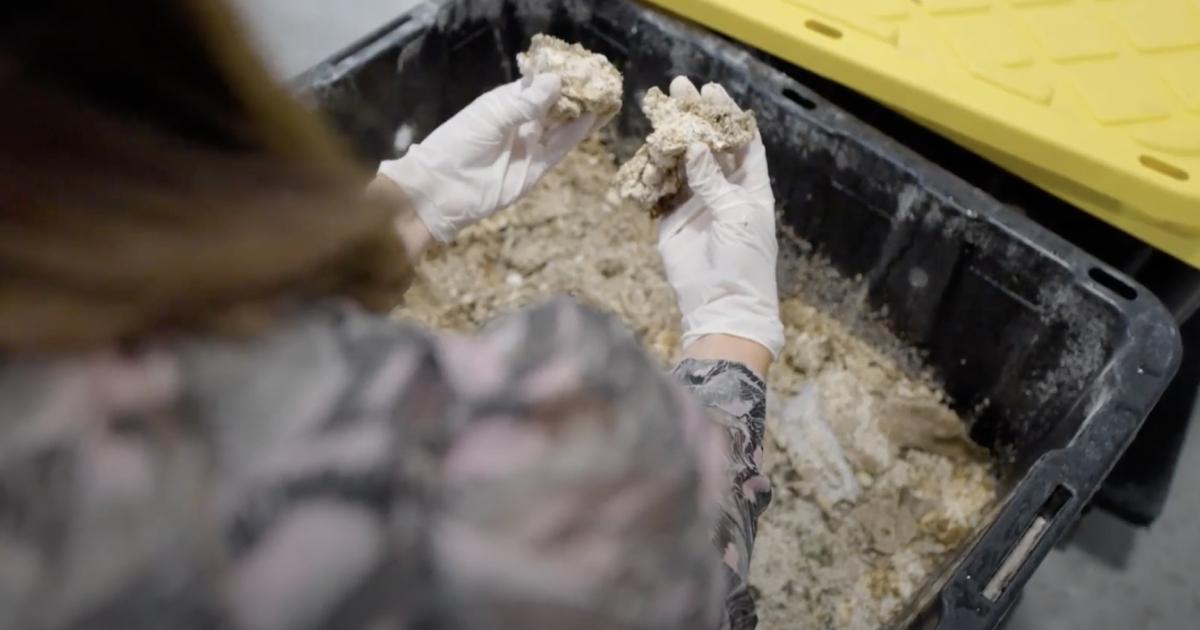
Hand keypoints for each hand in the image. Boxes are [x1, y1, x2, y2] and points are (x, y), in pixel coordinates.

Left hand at [378, 74, 605, 241]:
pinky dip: (576, 135)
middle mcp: (519, 124)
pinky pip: (559, 150)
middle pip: (552, 107)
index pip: (535, 87)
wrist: (442, 191)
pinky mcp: (535, 170)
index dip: (556, 78)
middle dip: (574, 96)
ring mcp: (529, 147)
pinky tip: (592, 120)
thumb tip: (556, 82)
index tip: (578, 68)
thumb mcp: (490, 117)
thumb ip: (525, 103)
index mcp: (503, 105)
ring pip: (561, 128)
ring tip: (604, 99)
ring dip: (581, 114)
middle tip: (599, 83)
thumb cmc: (457, 145)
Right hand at [658, 79, 783, 360]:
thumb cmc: (744, 261)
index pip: (742, 142)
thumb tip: (692, 144)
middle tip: (680, 86)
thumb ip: (713, 179)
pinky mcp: (670, 220)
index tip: (712, 90)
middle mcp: (723, 191)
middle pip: (709, 145)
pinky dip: (653, 170)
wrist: (721, 306)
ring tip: (658, 107)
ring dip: (670, 137)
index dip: (729, 115)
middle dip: (695, 116)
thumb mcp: (736, 215)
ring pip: (681, 162)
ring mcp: (696, 204)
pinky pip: (660, 189)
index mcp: (750, 188)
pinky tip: (646, 149)